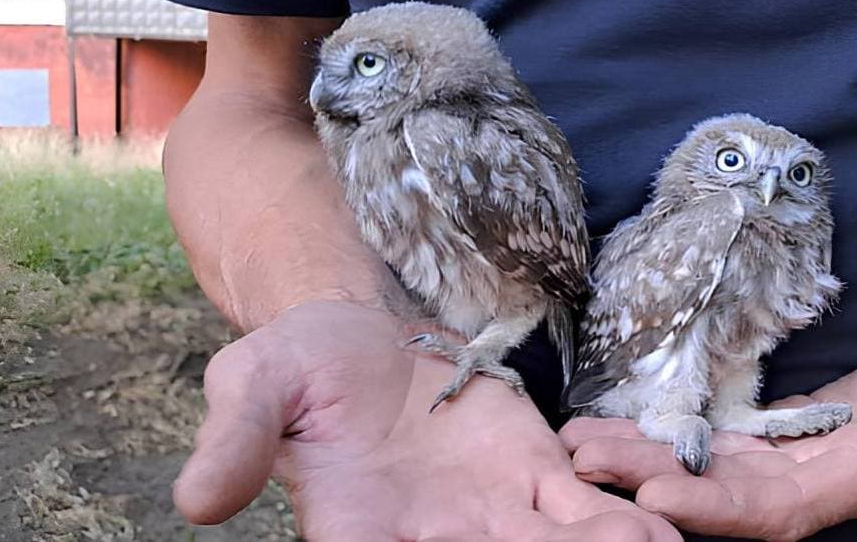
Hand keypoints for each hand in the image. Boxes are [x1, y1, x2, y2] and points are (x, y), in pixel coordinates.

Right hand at [175, 301, 680, 541]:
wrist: (360, 334)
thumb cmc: (299, 365)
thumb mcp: (252, 381)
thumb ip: (235, 436)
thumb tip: (195, 501)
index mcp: (359, 531)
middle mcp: (433, 539)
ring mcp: (493, 515)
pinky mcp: (538, 475)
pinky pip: (584, 510)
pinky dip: (620, 523)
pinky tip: (661, 528)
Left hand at [560, 312, 856, 540]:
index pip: (788, 510)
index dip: (719, 512)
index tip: (650, 499)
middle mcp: (842, 480)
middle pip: (734, 501)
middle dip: (658, 487)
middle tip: (581, 460)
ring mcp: (824, 459)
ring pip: (725, 475)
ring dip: (658, 463)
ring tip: (585, 442)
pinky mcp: (813, 432)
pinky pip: (739, 448)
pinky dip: (689, 441)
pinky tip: (639, 423)